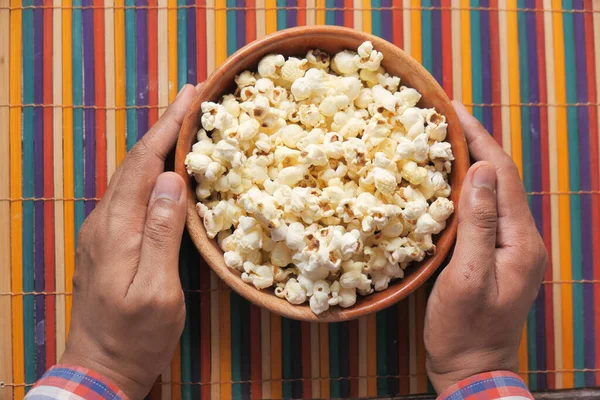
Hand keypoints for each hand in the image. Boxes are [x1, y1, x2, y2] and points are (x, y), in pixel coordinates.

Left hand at [60, 85, 197, 398]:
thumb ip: (160, 233)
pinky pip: (131, 193)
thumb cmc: (135, 335)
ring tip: (185, 124)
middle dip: (164, 127)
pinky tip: (168, 169)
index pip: (142, 164)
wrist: (99, 367)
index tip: (190, 96)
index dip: (167, 127)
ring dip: (157, 146)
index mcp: (116, 228)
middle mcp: (104, 221)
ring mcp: (103, 231)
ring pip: (131, 175)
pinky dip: (151, 170)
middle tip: (192, 99)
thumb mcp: (156, 289)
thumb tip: (170, 180)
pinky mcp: (108, 241)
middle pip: (134, 162)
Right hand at [424, 101, 547, 392]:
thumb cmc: (464, 329)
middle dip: (477, 143)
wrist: (472, 367)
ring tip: (445, 139)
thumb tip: (479, 172)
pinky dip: (467, 188)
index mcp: (521, 240)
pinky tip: (449, 180)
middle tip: (445, 117)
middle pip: (502, 179)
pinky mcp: (497, 255)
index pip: (503, 176)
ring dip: (472, 162)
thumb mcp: (468, 277)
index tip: (454, 111)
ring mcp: (512, 247)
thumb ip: (478, 224)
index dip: (479, 140)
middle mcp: (523, 238)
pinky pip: (485, 210)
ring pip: (494, 192)